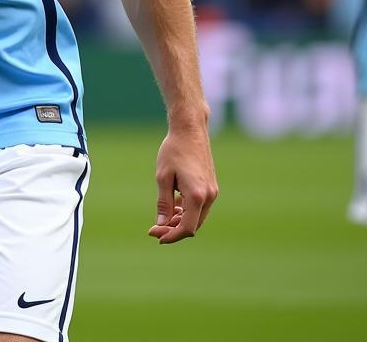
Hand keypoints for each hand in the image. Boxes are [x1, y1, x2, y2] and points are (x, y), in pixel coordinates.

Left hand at [148, 121, 218, 243]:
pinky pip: (200, 206)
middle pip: (192, 225)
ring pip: (197, 217)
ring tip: (162, 218)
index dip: (171, 236)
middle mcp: (208, 196)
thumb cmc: (173, 151)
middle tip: (154, 228)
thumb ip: (163, 203)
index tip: (156, 236)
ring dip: (180, 220)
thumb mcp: (163, 177)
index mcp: (197, 196)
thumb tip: (162, 224)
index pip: (186, 228)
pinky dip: (187, 210)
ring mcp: (212, 192)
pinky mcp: (211, 186)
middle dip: (174, 229)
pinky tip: (173, 206)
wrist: (190, 129)